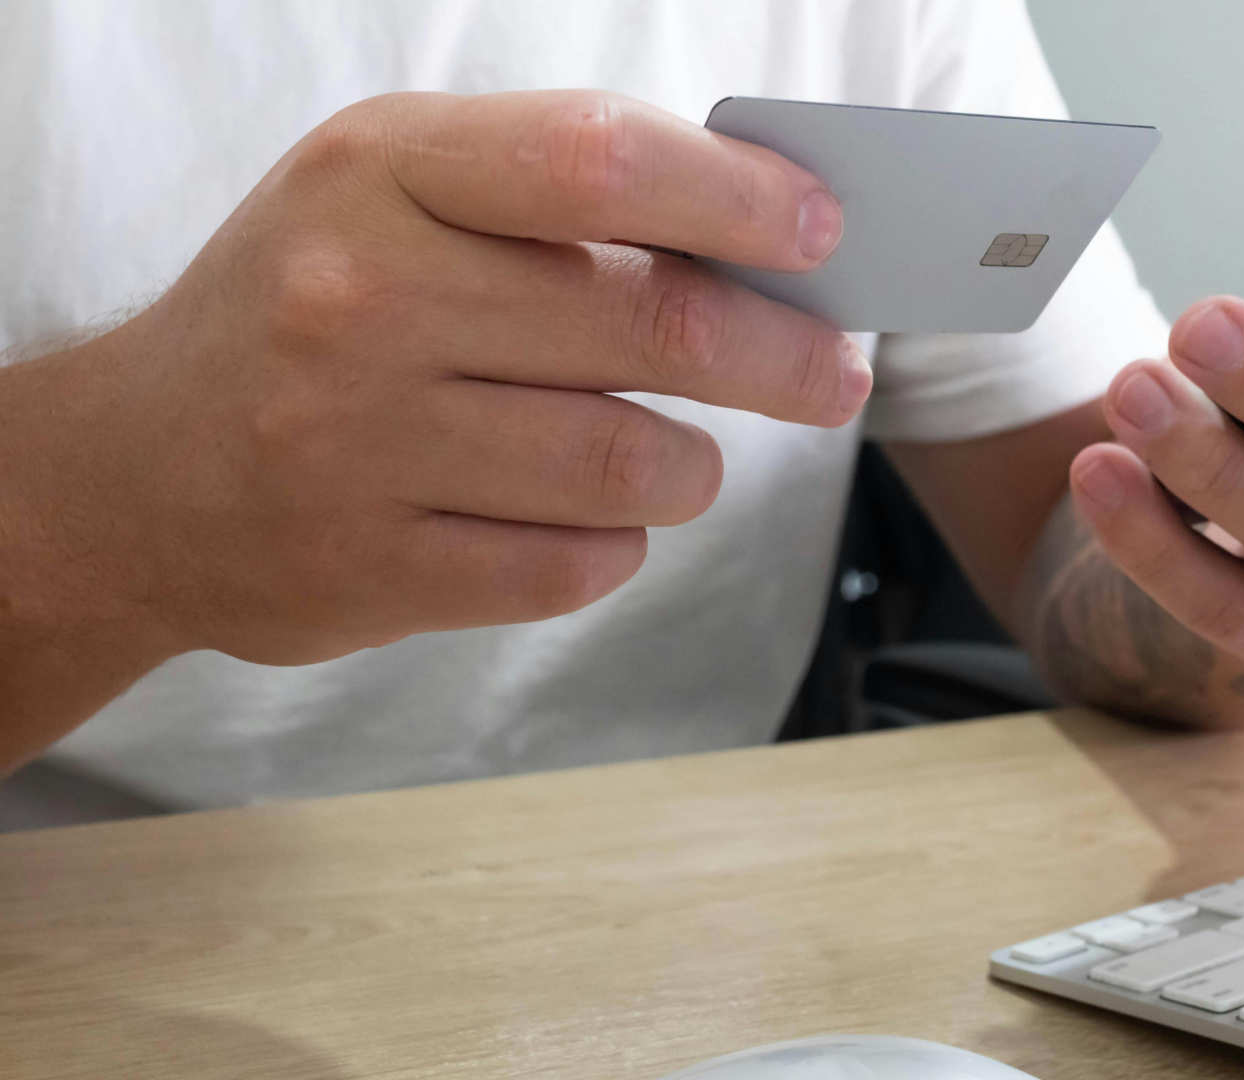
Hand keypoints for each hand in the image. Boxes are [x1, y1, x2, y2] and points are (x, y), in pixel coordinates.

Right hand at [0, 90, 867, 752]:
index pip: (598, 161)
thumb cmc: (307, 310)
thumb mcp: (393, 197)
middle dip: (779, 357)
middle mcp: (361, 298)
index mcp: (380, 173)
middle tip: (832, 372)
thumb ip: (554, 196)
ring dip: (689, 465)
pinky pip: (576, 565)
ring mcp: (356, 443)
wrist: (129, 475)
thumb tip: (759, 237)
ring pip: (630, 462)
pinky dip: (615, 543)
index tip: (819, 232)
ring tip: (677, 454)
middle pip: (649, 323)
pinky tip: (589, 517)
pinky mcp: (369, 570)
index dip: (736, 198)